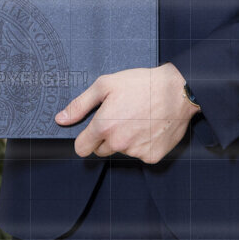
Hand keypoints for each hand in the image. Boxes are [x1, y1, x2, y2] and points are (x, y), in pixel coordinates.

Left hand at [56, 62, 199, 163]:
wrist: (177, 90)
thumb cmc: (142, 84)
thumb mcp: (106, 84)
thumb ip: (80, 104)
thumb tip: (61, 119)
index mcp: (104, 126)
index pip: (81, 148)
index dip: (86, 138)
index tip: (94, 129)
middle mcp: (118, 143)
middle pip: (101, 150)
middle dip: (107, 137)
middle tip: (121, 116)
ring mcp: (136, 152)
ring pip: (122, 151)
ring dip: (126, 139)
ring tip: (138, 117)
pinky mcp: (152, 156)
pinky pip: (140, 154)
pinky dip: (143, 143)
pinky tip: (150, 126)